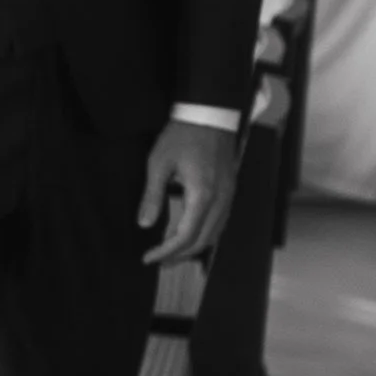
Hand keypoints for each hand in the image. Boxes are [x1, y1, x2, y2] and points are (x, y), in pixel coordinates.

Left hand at [140, 117, 238, 265]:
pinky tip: (189, 234)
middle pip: (203, 241)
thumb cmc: (183, 135)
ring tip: (171, 253)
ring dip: (193, 247)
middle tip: (158, 261)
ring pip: (214, 234)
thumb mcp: (159, 163)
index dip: (166, 251)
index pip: (185, 236)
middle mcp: (220, 200)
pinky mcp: (230, 190)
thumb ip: (152, 196)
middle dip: (179, 255)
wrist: (210, 114)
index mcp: (202, 195)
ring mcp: (229, 196)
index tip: (149, 258)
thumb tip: (145, 224)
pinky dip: (204, 234)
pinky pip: (220, 222)